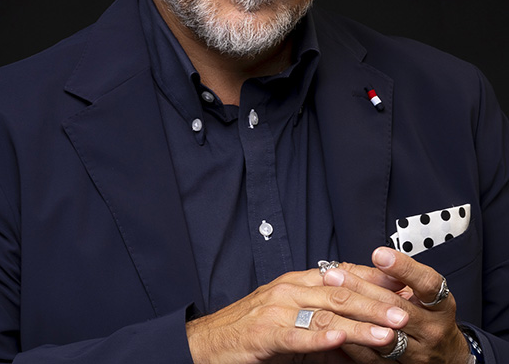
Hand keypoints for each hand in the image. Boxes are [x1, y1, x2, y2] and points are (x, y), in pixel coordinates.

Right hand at [186, 266, 408, 363]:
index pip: (343, 275)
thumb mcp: (294, 328)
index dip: (374, 280)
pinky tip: (341, 340)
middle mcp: (290, 290)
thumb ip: (326, 331)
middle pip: (341, 293)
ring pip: (326, 313)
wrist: (211, 342)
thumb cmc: (252, 333)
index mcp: (298, 283)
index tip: (404, 286)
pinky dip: (320, 338)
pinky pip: (297, 335)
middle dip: (376, 303)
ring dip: (360, 324)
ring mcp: (278, 310)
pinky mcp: (266, 334)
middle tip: (406, 312)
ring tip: (388, 331)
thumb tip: (359, 342)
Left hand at [321, 246, 471, 362]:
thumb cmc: (430, 315)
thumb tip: (378, 256)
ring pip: (381, 334)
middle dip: (362, 288)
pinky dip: (353, 342)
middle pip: (396, 308)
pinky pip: (373, 358)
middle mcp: (432, 331)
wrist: (446, 357)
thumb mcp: (426, 293)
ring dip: (353, 314)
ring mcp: (418, 354)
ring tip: (330, 297)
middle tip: (335, 274)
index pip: (427, 284)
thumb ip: (405, 275)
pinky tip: (335, 326)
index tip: (379, 254)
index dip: (403, 268)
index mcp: (441, 306)